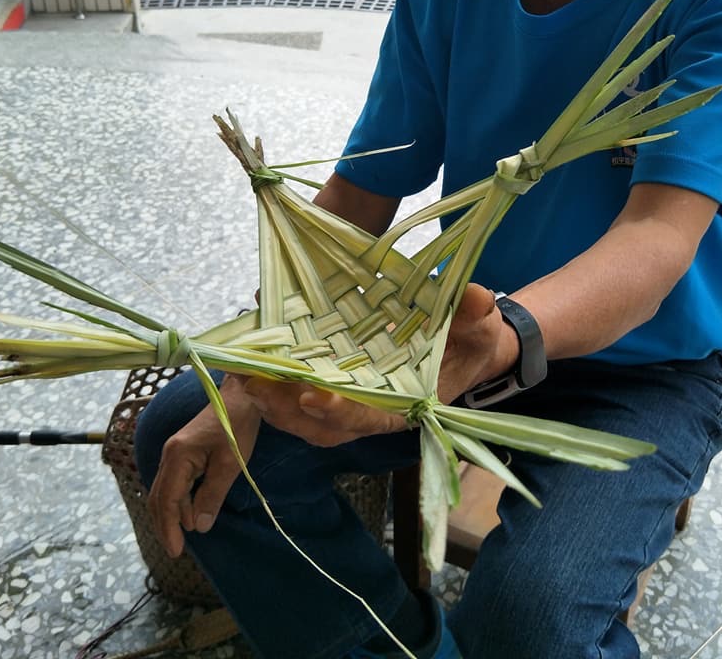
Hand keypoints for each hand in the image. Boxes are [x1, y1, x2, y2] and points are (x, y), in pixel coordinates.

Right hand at [146, 375, 260, 557]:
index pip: (166, 500)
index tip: (176, 551)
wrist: (241, 395)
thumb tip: (199, 527)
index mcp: (177, 457)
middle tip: (176, 550)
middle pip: (159, 498)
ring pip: (166, 491)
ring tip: (184, 537)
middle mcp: (170, 455)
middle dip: (166, 525)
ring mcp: (175, 453)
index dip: (169, 528)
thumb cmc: (237, 425)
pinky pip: (175, 482)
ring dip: (173, 514)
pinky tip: (190, 513)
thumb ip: (213, 494)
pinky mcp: (183, 452)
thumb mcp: (229, 462)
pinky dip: (179, 501)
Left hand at [238, 285, 517, 443]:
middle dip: (286, 408)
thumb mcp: (479, 324)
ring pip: (303, 418)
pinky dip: (275, 385)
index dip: (339, 411)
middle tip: (253, 382)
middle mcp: (373, 412)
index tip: (311, 395)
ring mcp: (352, 404)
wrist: (463, 346)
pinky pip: (299, 398)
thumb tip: (475, 297)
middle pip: (322, 425)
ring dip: (271, 400)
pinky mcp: (337, 388)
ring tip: (242, 373)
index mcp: (406, 406)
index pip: (367, 417)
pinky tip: (252, 362)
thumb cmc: (470, 339)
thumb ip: (475, 314)